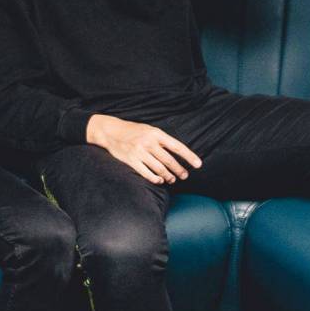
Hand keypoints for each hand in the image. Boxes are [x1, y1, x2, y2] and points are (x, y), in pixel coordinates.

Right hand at [86, 114, 202, 184]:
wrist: (111, 131)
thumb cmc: (133, 131)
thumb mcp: (149, 130)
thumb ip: (161, 140)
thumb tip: (177, 153)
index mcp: (156, 133)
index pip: (177, 147)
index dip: (189, 156)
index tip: (199, 164)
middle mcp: (148, 142)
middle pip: (169, 160)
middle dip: (179, 170)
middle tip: (185, 176)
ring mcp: (139, 152)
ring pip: (159, 168)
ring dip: (168, 176)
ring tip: (172, 179)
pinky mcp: (131, 160)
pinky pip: (146, 173)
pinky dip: (155, 178)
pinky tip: (160, 180)